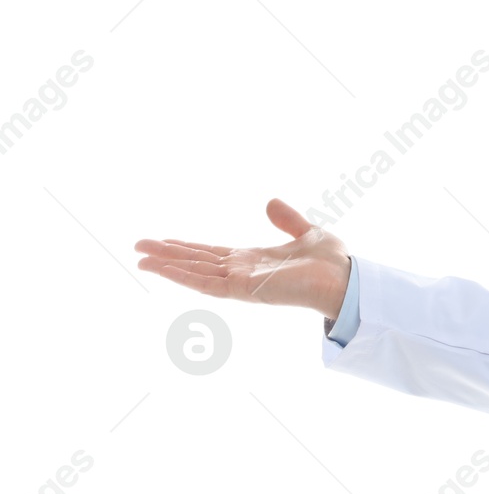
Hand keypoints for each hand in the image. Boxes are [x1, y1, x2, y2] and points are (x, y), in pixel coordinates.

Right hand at [134, 198, 351, 320]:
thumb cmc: (332, 263)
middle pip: (197, 262)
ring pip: (196, 273)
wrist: (347, 278)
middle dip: (168, 255)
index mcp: (253, 261)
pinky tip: (165, 269)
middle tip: (137, 247)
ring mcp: (243, 283)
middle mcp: (243, 273)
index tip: (162, 240)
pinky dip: (186, 277)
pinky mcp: (247, 291)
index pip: (211, 254)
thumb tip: (270, 202)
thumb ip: (287, 220)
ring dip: (168, 266)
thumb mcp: (306, 232)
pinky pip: (209, 284)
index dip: (186, 247)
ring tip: (140, 258)